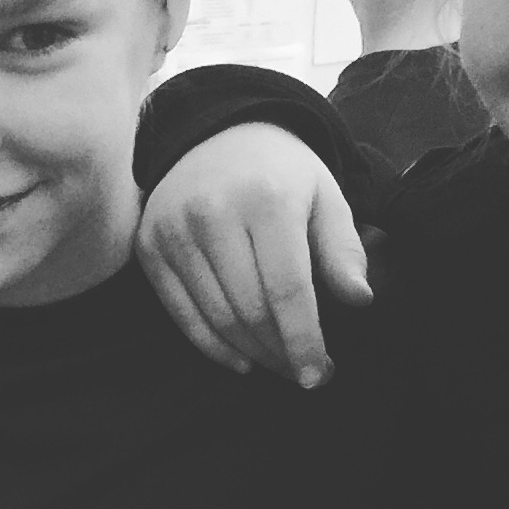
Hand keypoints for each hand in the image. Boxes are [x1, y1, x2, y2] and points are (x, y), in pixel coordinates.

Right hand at [138, 124, 371, 386]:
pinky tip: (241, 359)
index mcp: (266, 199)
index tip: (319, 375)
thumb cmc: (282, 174)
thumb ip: (343, 250)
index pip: (287, 289)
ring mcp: (174, 230)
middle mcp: (213, 213)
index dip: (304, 339)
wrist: (219, 134)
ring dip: (251, 352)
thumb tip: (360, 301)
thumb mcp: (325, 198)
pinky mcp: (149, 245)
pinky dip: (212, 345)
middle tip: (304, 371)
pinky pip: (181, 313)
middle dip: (280, 352)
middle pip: (249, 310)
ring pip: (215, 317)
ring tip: (278, 363)